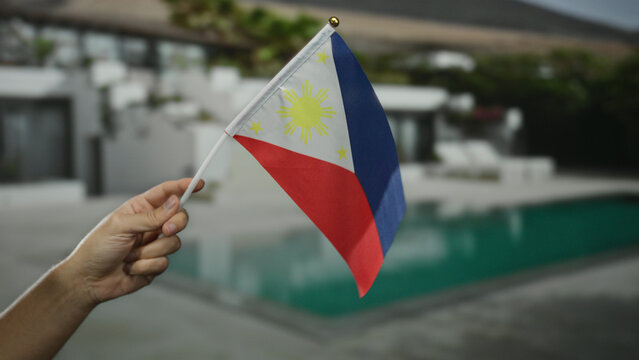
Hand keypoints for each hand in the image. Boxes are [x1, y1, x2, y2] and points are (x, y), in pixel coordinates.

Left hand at [58, 178, 203, 305]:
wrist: (88, 281)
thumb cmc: (97, 248)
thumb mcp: (121, 226)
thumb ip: (151, 216)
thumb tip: (175, 203)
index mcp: (140, 209)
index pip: (166, 193)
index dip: (183, 187)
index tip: (199, 183)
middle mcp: (150, 225)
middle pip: (179, 218)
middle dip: (175, 224)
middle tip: (165, 230)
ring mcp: (154, 245)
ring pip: (174, 243)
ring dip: (150, 252)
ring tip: (129, 256)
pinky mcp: (155, 264)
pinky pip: (164, 263)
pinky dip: (146, 266)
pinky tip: (130, 268)